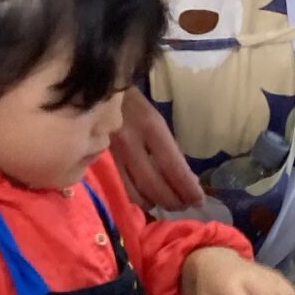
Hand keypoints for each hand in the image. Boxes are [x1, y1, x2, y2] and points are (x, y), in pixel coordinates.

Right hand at [112, 89, 203, 214]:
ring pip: (138, 192)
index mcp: (151, 127)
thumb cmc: (133, 102)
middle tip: (187, 205)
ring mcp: (114, 153)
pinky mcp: (103, 159)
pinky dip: (140, 199)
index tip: (199, 200)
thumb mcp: (156, 119)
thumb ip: (169, 148)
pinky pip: (124, 187)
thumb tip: (187, 179)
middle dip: (174, 200)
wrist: (95, 88)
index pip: (174, 168)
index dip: (188, 189)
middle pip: (156, 185)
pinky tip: (150, 201)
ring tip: (172, 205)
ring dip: (158, 203)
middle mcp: (132, 142)